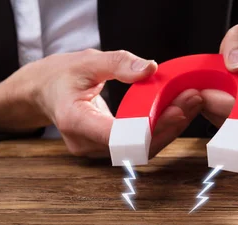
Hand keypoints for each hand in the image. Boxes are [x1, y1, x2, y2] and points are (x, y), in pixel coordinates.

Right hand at [19, 49, 203, 157]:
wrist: (44, 92)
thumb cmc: (60, 77)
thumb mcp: (86, 61)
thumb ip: (118, 64)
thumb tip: (150, 68)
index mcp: (75, 121)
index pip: (116, 136)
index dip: (149, 130)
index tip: (176, 112)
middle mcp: (84, 143)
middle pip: (133, 148)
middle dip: (167, 128)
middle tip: (192, 102)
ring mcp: (93, 150)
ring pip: (137, 150)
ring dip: (166, 130)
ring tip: (190, 104)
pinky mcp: (104, 150)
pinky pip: (134, 146)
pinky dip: (156, 131)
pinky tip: (174, 113)